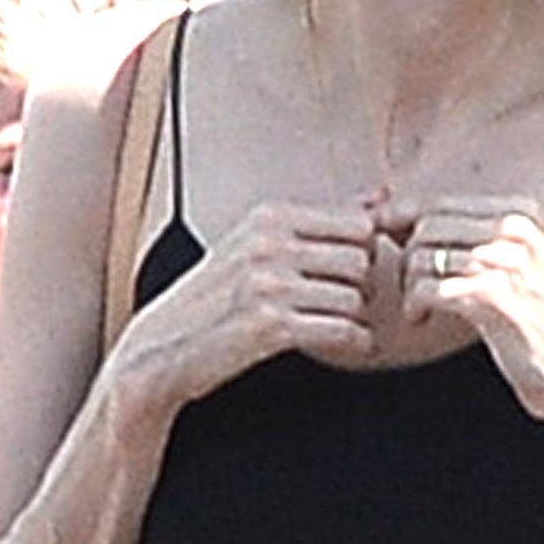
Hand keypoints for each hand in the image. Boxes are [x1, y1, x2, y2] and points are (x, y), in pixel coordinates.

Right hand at [116, 198, 381, 415]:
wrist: (162, 349)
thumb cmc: (215, 298)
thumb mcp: (259, 243)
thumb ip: (321, 220)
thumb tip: (381, 195)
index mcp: (269, 217)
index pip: (358, 223)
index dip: (367, 250)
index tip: (355, 273)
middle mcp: (268, 245)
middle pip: (361, 259)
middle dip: (364, 285)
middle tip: (353, 303)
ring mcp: (268, 285)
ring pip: (354, 296)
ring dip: (359, 317)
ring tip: (346, 325)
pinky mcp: (269, 326)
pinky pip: (342, 329)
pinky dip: (356, 340)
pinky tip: (352, 343)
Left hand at [402, 196, 543, 432]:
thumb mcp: (521, 265)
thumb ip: (478, 240)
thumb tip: (411, 222)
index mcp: (520, 217)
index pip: (440, 202)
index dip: (403, 222)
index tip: (388, 240)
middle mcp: (514, 232)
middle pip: (426, 225)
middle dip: (403, 256)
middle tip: (406, 283)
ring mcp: (504, 262)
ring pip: (422, 255)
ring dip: (408, 285)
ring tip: (417, 305)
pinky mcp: (491, 296)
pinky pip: (427, 287)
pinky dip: (414, 305)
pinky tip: (420, 319)